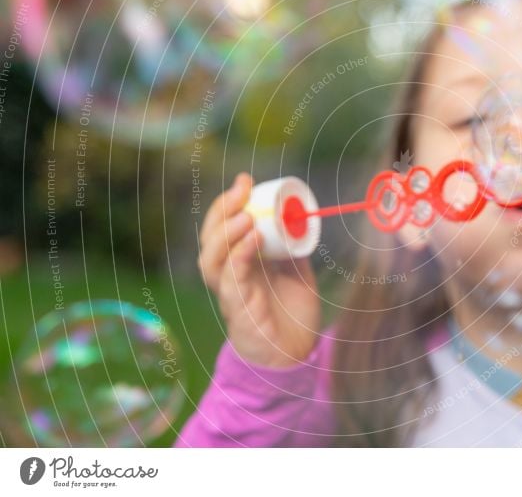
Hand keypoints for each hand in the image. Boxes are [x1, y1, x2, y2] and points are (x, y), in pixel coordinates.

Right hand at [197, 173, 319, 367]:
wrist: (297, 355)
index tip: (245, 180)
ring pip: (211, 261)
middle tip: (242, 189)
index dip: (228, 203)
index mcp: (239, 264)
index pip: (222, 228)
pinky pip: (232, 282)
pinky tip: (253, 240)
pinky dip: (240, 258)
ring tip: (245, 215)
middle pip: (210, 239)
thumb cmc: (292, 315)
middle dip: (222, 210)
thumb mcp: (296, 271)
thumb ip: (292, 246)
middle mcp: (229, 277)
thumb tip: (297, 217)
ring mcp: (231, 294)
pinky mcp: (239, 312)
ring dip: (226, 233)